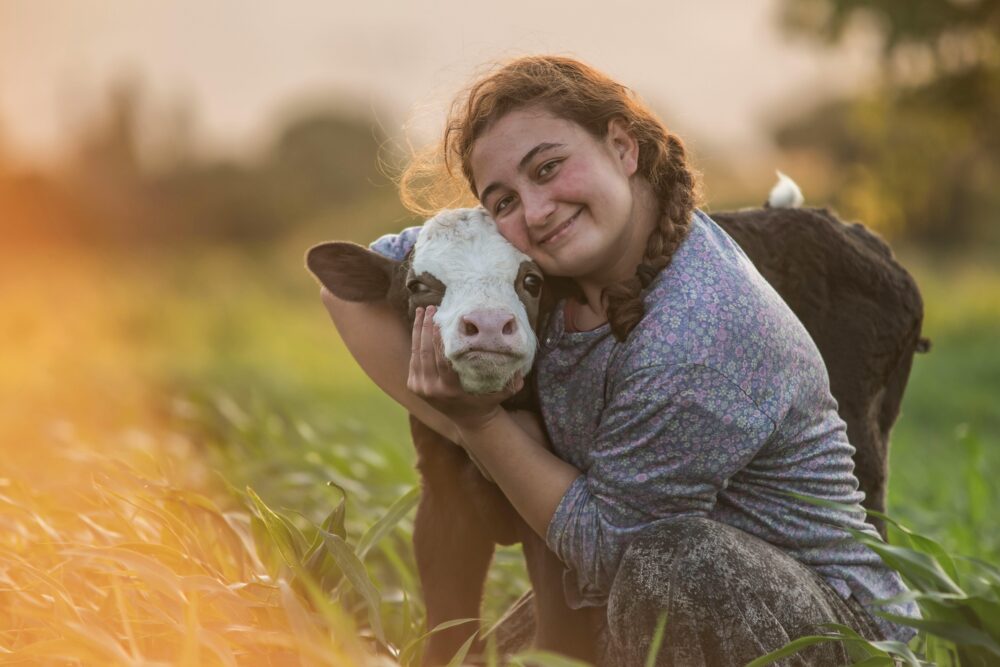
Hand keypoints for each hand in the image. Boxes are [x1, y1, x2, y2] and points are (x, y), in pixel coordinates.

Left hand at [407, 306, 523, 431]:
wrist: (469, 421)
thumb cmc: (488, 401)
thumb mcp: (502, 392)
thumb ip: (513, 382)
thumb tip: (522, 365)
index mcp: (451, 390)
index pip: (441, 360)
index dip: (438, 338)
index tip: (441, 319)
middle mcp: (432, 390)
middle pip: (425, 353)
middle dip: (426, 327)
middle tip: (432, 308)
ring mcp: (420, 388)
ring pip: (416, 353)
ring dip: (418, 330)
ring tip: (423, 310)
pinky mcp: (414, 385)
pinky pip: (414, 358)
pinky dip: (416, 340)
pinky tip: (420, 324)